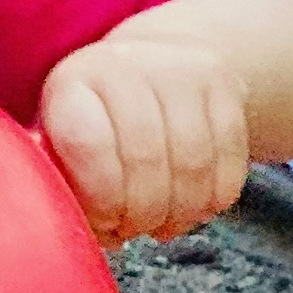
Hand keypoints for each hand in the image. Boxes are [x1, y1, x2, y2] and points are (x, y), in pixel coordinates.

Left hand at [39, 24, 252, 243]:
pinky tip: (196, 210)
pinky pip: (232, 156)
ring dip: (181, 210)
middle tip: (135, 230)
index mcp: (73, 82)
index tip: (106, 221)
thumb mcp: (61, 143)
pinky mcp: (224, 83)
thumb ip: (67, 184)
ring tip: (164, 226)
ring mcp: (181, 70)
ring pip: (193, 162)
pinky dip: (215, 196)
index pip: (89, 143)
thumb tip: (96, 229)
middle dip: (143, 212)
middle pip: (146, 157)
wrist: (148, 63)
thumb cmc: (94, 121)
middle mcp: (127, 66)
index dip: (101, 196)